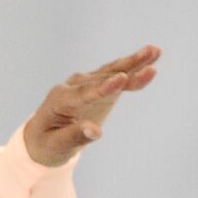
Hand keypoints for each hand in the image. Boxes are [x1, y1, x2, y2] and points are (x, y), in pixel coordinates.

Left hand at [23, 45, 160, 166]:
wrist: (41, 137)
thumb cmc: (47, 144)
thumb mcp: (57, 146)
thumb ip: (76, 136)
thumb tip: (97, 132)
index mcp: (60, 100)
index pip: (85, 93)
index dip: (104, 87)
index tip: (121, 80)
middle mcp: (73, 86)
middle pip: (103, 76)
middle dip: (127, 68)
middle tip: (148, 57)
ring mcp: (87, 83)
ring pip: (112, 71)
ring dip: (134, 62)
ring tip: (155, 51)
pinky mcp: (99, 86)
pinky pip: (117, 77)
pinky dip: (133, 70)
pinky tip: (152, 60)